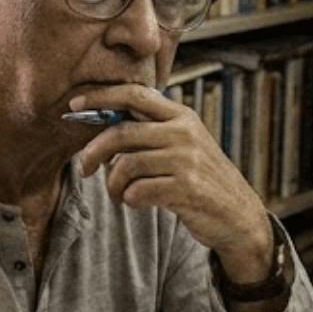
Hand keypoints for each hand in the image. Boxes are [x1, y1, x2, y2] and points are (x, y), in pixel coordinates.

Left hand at [74, 84, 273, 283]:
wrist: (237, 217)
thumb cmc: (201, 181)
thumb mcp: (183, 147)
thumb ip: (150, 134)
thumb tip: (102, 129)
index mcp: (181, 117)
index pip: (135, 94)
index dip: (101, 97)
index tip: (74, 105)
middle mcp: (184, 133)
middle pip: (121, 132)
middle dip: (92, 152)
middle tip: (83, 168)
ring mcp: (187, 160)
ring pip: (126, 165)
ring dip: (112, 185)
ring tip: (116, 194)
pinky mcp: (187, 188)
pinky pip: (138, 191)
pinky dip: (129, 199)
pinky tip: (135, 202)